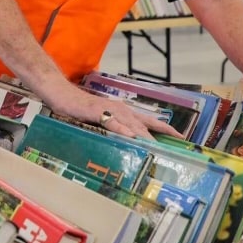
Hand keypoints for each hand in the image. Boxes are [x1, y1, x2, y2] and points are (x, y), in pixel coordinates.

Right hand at [53, 86, 182, 139]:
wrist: (61, 94)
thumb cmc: (81, 109)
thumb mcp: (101, 121)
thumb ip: (115, 130)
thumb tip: (129, 145)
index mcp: (124, 112)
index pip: (149, 121)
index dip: (166, 129)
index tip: (181, 138)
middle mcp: (121, 109)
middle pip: (145, 124)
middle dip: (160, 136)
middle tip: (175, 148)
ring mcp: (109, 109)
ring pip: (131, 124)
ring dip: (145, 136)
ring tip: (157, 147)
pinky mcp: (96, 112)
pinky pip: (112, 122)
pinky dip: (122, 130)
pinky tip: (131, 137)